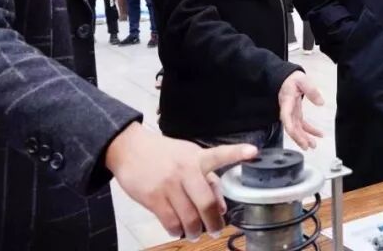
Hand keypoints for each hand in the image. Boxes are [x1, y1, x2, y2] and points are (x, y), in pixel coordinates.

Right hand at [106, 122, 256, 239]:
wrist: (129, 149)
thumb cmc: (165, 155)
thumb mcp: (189, 158)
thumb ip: (208, 181)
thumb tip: (222, 208)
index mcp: (197, 158)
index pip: (219, 154)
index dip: (236, 153)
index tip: (253, 152)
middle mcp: (185, 170)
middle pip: (205, 203)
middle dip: (213, 223)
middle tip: (215, 230)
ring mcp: (168, 185)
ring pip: (188, 218)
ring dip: (194, 231)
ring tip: (195, 233)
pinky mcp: (153, 197)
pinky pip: (170, 222)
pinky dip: (177, 230)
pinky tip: (179, 229)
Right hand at [279, 71, 324, 149]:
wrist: (286, 77)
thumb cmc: (293, 78)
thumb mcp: (302, 80)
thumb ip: (311, 90)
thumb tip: (320, 103)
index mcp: (286, 102)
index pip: (286, 117)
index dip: (289, 127)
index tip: (295, 135)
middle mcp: (287, 110)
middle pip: (291, 126)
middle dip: (298, 137)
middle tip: (307, 146)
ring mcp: (291, 113)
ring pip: (296, 128)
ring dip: (304, 137)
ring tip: (313, 145)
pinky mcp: (296, 113)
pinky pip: (301, 124)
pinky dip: (309, 130)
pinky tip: (318, 135)